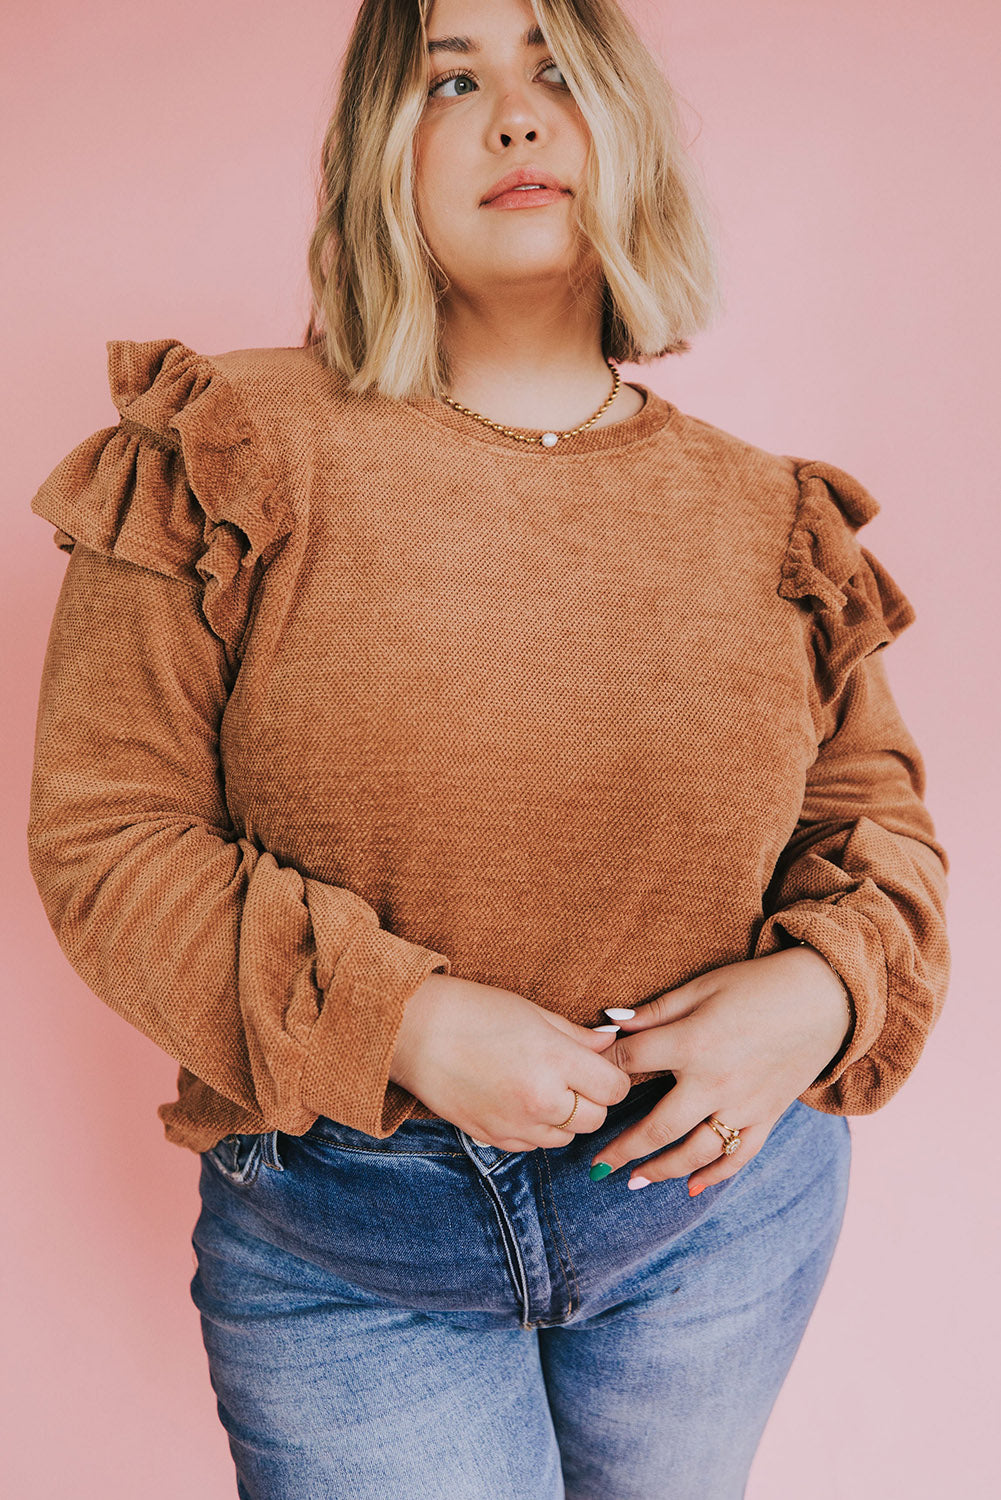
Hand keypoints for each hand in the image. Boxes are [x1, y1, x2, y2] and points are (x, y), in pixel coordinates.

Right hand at [390, 972, 632, 1150]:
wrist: (415, 1030)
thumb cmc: (474, 1011)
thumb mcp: (533, 1013)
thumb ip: (577, 1036)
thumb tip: (609, 1043)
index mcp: (555, 1061)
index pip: (614, 1089)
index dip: (611, 1077)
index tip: (599, 1067)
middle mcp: (540, 1100)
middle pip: (595, 1119)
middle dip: (591, 1100)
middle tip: (570, 1077)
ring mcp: (515, 1124)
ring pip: (565, 1138)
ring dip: (563, 1118)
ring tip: (539, 1087)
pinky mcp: (492, 1138)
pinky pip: (532, 1146)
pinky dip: (534, 1129)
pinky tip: (515, 1100)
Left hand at [590, 947, 852, 1194]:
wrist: (825, 998)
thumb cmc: (758, 985)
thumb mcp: (702, 986)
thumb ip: (655, 1011)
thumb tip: (609, 1023)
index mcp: (692, 1044)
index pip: (632, 1065)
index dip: (605, 1071)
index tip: (588, 1083)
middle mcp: (715, 1082)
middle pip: (657, 1127)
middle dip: (622, 1147)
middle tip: (596, 1164)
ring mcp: (744, 1105)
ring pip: (694, 1152)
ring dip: (660, 1170)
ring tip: (633, 1181)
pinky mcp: (768, 1117)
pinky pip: (737, 1156)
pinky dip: (713, 1176)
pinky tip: (690, 1188)